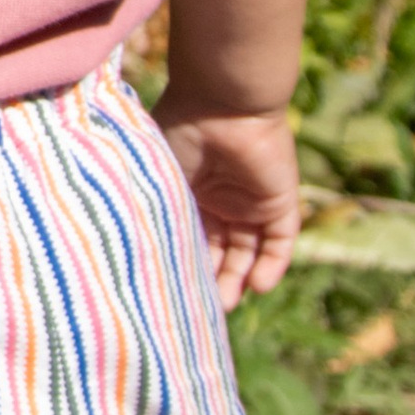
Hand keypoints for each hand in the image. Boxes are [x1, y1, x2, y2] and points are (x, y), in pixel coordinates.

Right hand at [154, 102, 303, 304]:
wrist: (223, 102)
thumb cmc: (182, 130)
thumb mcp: (159, 176)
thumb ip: (154, 210)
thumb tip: (133, 250)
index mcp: (189, 190)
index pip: (189, 237)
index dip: (182, 264)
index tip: (169, 293)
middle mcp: (221, 199)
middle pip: (218, 250)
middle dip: (209, 280)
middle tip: (196, 311)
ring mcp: (252, 202)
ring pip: (248, 252)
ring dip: (238, 279)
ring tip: (224, 307)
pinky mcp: (281, 202)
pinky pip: (280, 242)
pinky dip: (272, 266)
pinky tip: (258, 287)